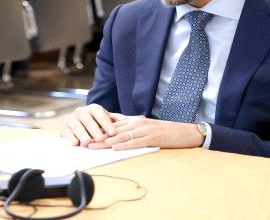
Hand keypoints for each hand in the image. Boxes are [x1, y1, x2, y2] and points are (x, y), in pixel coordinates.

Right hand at [59, 104, 118, 146]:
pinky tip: (76, 143)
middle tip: (100, 139)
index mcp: (93, 108)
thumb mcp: (105, 118)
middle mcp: (81, 112)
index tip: (113, 133)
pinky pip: (67, 133)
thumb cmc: (95, 121)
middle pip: (88, 121)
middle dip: (94, 130)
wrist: (75, 121)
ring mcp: (71, 119)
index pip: (100, 115)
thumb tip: (133, 120)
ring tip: (88, 142)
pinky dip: (71, 138)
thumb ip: (116, 119)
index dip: (107, 124)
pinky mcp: (64, 128)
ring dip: (82, 134)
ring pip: (77, 126)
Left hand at [85, 115, 203, 150]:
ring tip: (94, 146)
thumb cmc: (165, 132)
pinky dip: (124, 145)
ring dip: (106, 142)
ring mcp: (144, 129)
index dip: (98, 131)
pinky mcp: (152, 138)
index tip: (86, 136)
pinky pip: (135, 142)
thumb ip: (132, 129)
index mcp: (135, 120)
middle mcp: (137, 123)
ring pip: (121, 136)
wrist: (185, 131)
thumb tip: (116, 135)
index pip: (112, 125)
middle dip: (98, 137)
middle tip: (84, 143)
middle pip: (113, 130)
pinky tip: (115, 148)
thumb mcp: (146, 128)